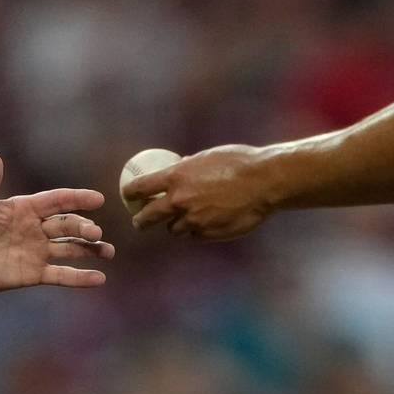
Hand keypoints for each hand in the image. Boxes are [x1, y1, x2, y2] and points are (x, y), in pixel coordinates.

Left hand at [0, 154, 113, 291]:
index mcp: (24, 209)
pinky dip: (80, 277)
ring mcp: (37, 251)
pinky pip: (61, 275)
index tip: (98, 198)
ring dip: (91, 249)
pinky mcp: (33, 273)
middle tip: (94, 233)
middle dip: (84, 227)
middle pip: (68, 225)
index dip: (77, 198)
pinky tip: (99, 278)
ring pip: (71, 248)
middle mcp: (36, 229)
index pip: (57, 200)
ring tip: (107, 252)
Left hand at [124, 144, 272, 240]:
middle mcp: (180, 200)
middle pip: (147, 216)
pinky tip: (204, 225)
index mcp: (175, 177)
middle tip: (140, 222)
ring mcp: (193, 219)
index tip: (127, 195)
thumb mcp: (207, 157)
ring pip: (173, 230)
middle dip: (140, 221)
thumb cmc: (240, 162)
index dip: (129, 192)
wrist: (266, 181)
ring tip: (182, 221)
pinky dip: (195, 232)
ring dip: (174, 226)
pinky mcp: (208, 233)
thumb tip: (179, 166)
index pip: (139, 187)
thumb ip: (189, 166)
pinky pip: (194, 236)